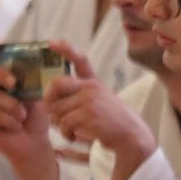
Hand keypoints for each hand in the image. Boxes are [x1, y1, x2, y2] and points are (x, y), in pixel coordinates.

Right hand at [0, 34, 53, 168]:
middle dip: (0, 75)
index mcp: (8, 82)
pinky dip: (9, 120)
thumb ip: (38, 81)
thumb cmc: (37, 117)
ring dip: (12, 106)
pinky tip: (16, 126)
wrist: (35, 142)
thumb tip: (48, 62)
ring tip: (23, 116)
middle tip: (14, 83)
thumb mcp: (41, 95)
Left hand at [42, 41, 153, 157]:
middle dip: (49, 100)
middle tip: (54, 114)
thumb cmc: (113, 124)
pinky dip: (66, 133)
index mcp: (94, 84)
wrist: (132, 136)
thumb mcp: (101, 104)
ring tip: (73, 130)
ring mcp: (90, 99)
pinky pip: (63, 123)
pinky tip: (75, 136)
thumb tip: (48, 104)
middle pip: (56, 84)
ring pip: (56, 110)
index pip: (80, 61)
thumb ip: (79, 99)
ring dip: (60, 125)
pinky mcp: (88, 114)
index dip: (66, 49)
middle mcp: (91, 88)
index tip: (52, 43)